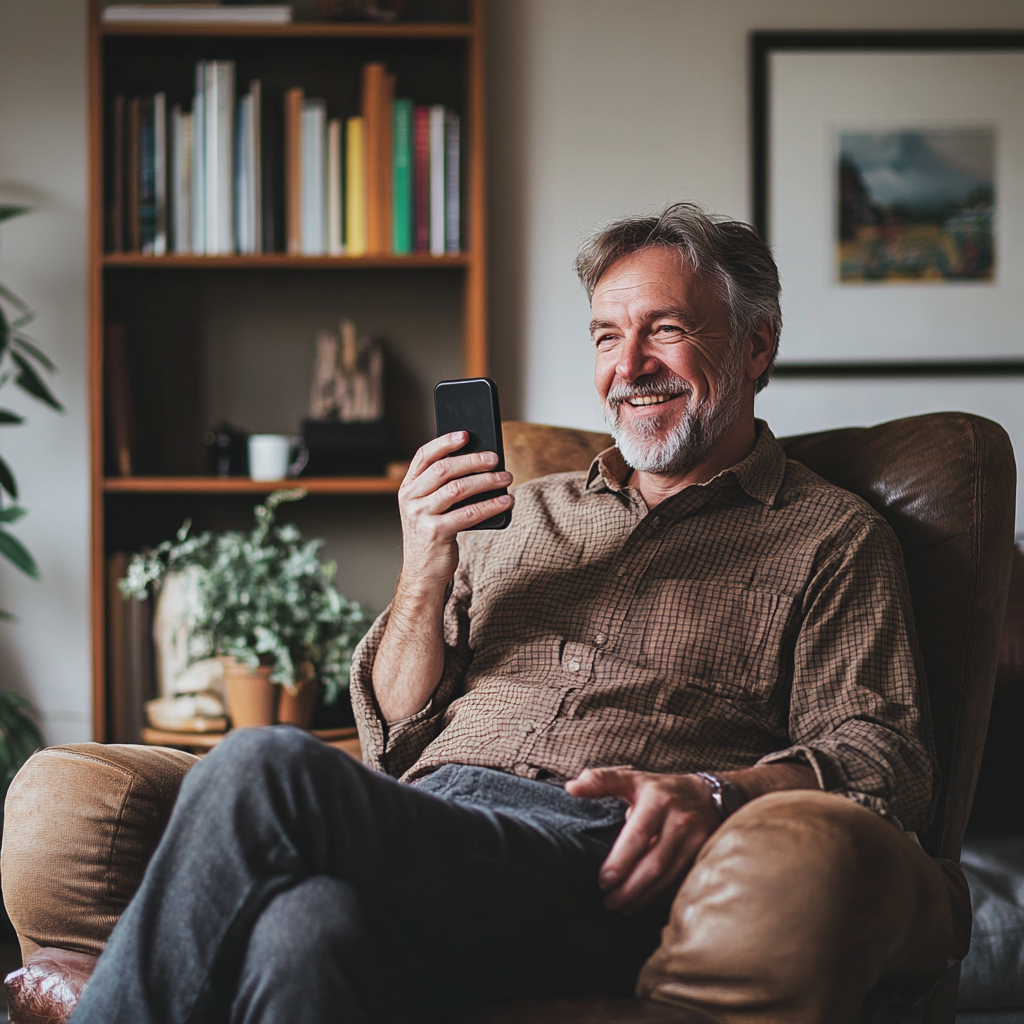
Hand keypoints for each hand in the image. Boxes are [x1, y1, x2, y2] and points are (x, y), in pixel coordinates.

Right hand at [397, 432, 513, 586]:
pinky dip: (491, 505)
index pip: (424, 456)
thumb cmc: (433, 534)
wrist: (423, 572)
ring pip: (458, 489)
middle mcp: (410, 499)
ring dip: (486, 481)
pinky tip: (506, 501)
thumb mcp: (431, 507)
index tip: (466, 434)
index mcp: (408, 488)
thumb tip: (481, 464)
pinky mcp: (435, 533)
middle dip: (473, 461)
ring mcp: (420, 516)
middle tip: (495, 458)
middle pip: (444, 469)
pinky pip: (469, 513)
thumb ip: (444, 487)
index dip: (445, 442)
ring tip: (506, 478)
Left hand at [565, 768, 720, 914]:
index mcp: (657, 799)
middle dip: (629, 887)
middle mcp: (679, 818)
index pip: (637, 835)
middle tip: (608, 902)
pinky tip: (642, 902)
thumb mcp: (632, 778)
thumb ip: (601, 781)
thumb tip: (571, 787)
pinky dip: (658, 894)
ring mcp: (695, 837)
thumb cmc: (659, 788)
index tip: (602, 881)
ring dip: (642, 895)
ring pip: (667, 874)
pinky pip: (679, 879)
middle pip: (653, 861)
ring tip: (620, 907)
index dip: (620, 861)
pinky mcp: (704, 853)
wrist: (709, 794)